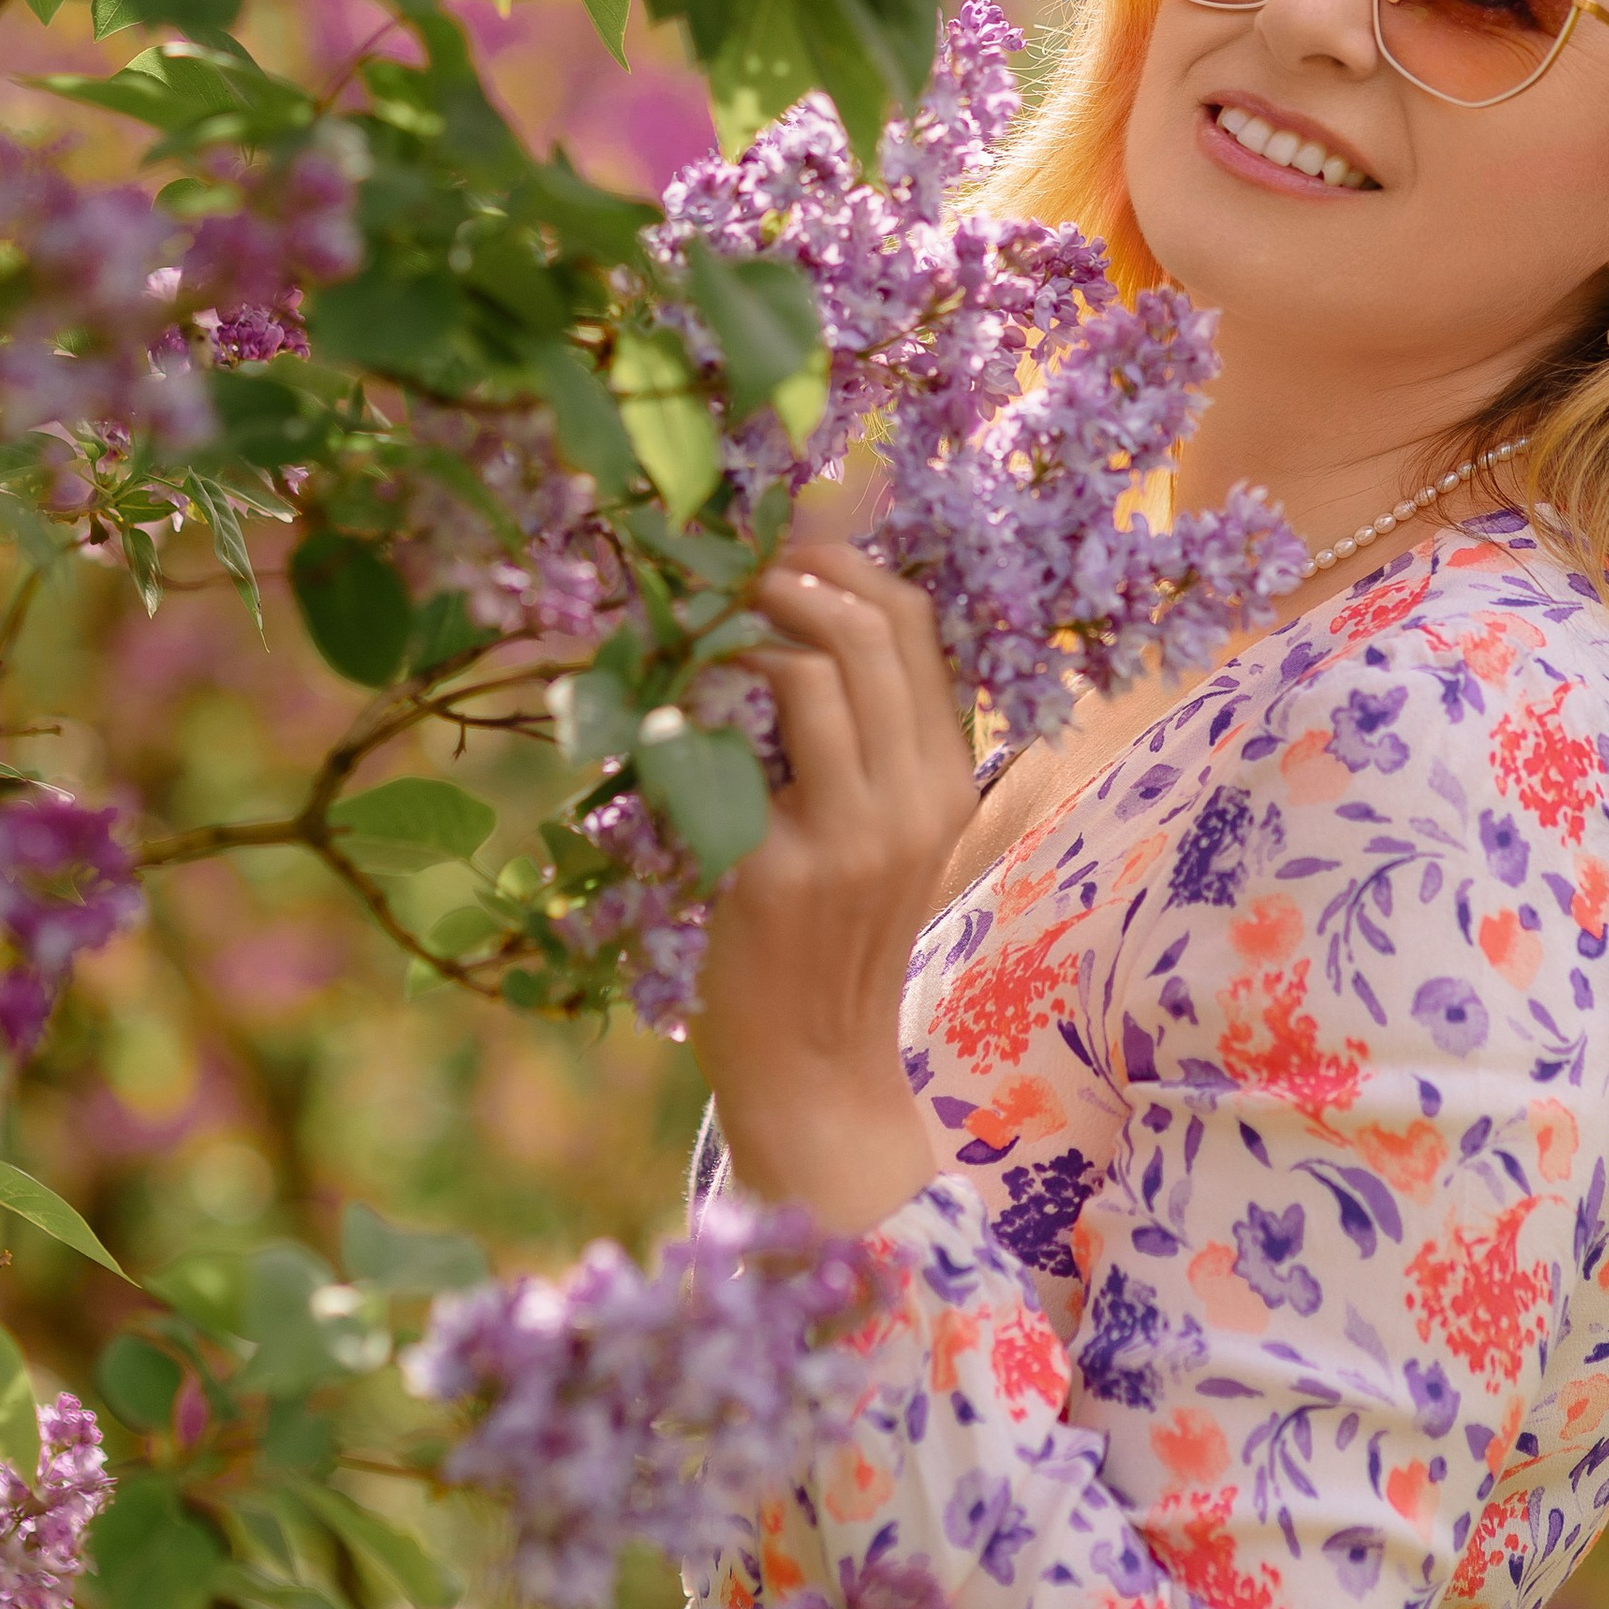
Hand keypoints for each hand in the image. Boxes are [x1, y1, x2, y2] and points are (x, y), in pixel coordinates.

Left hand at [692, 538, 976, 1233]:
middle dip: (789, 577)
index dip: (847, 563)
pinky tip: (661, 717)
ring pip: (808, 674)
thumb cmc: (836, 936)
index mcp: (947, 780)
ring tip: (699, 638)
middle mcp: (914, 801)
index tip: (784, 545)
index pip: (915, 624)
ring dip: (741, 634)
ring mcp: (849, 838)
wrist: (815, 1063)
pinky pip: (728, 756)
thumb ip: (867, 737)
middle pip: (867, 631)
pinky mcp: (774, 872)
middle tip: (728, 573)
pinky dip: (690, 717)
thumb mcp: (885, 830)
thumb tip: (800, 608)